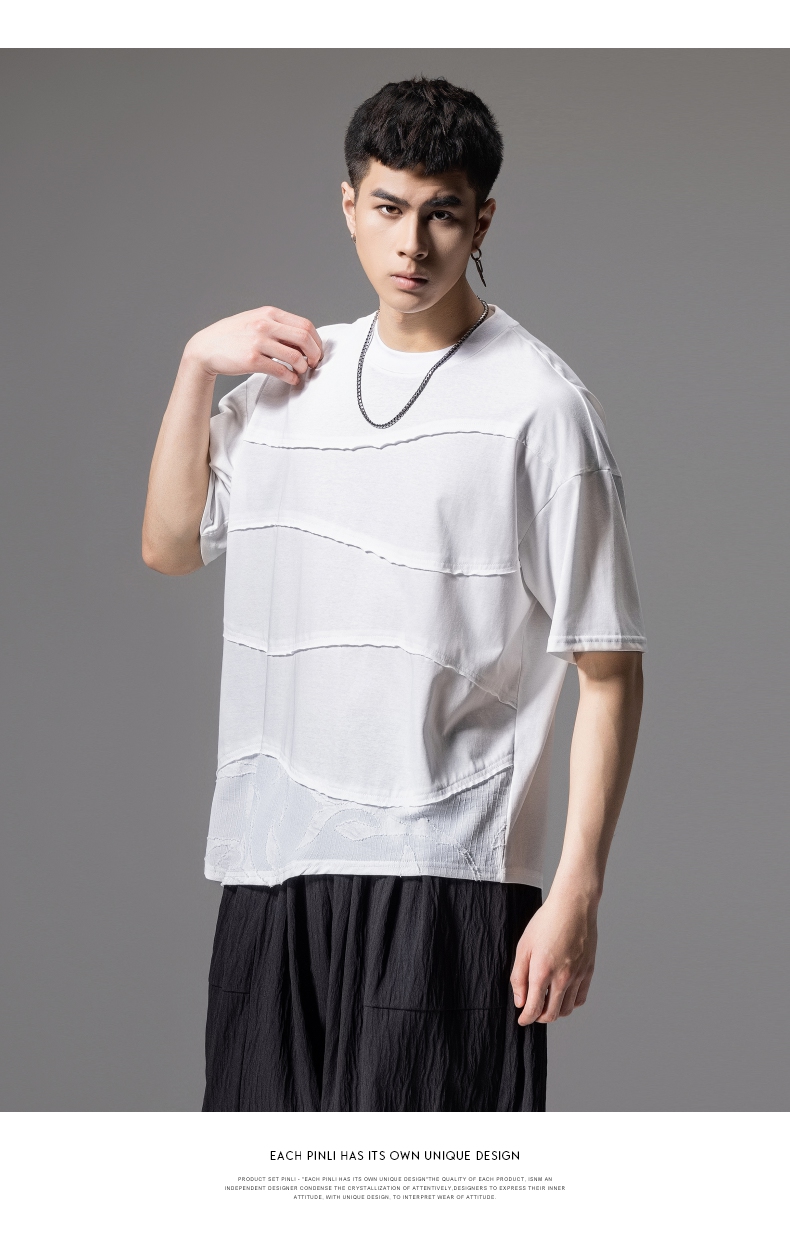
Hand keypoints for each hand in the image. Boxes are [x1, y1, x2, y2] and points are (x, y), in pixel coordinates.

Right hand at [182, 305, 322, 386]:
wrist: (206, 347)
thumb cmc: (232, 336)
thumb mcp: (255, 320)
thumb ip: (277, 326)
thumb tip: (302, 341)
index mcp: (269, 313)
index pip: (305, 325)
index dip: (316, 341)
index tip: (316, 352)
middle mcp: (265, 325)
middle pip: (304, 338)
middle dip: (314, 354)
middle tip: (313, 364)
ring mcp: (258, 342)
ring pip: (295, 356)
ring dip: (303, 367)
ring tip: (300, 372)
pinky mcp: (252, 359)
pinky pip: (280, 370)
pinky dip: (291, 377)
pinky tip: (291, 379)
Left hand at [510, 889, 597, 1023]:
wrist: (573, 906)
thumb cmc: (546, 922)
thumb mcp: (524, 947)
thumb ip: (519, 977)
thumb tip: (520, 1001)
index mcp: (542, 972)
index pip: (534, 1008)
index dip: (526, 1018)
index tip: (522, 1019)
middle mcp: (562, 978)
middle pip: (551, 1014)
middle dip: (539, 1017)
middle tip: (532, 1011)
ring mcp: (577, 976)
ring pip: (567, 1009)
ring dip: (555, 1011)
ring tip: (547, 1002)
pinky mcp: (588, 971)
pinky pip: (580, 998)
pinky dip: (571, 1003)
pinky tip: (563, 995)